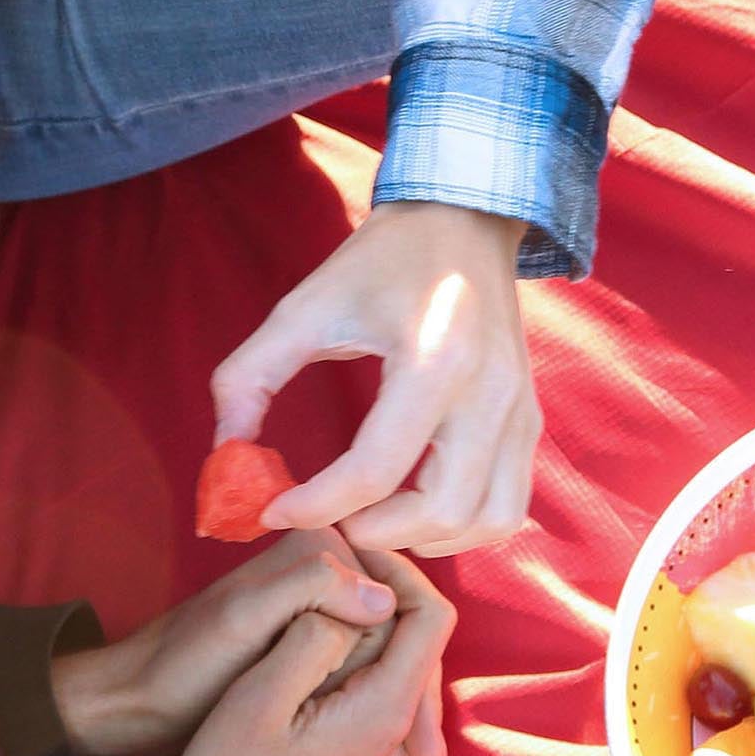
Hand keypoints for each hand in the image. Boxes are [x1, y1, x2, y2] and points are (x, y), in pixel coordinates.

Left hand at [49, 530, 395, 755]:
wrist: (137, 703)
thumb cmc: (182, 666)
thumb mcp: (241, 623)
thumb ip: (307, 590)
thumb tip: (385, 600)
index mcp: (319, 547)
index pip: (403, 595)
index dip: (423, 664)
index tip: (427, 732)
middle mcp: (328, 570)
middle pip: (401, 633)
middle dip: (421, 699)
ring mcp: (321, 611)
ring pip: (388, 658)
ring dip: (409, 715)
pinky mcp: (309, 645)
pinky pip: (365, 673)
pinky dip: (382, 715)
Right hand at [157, 552, 457, 755]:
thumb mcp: (256, 700)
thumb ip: (314, 637)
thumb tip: (360, 595)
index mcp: (385, 710)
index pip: (431, 615)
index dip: (396, 569)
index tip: (346, 550)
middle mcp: (404, 737)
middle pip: (419, 640)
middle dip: (378, 597)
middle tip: (320, 572)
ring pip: (400, 669)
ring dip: (365, 633)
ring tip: (309, 610)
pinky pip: (384, 701)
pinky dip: (358, 668)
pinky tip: (315, 660)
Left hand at [210, 202, 539, 555]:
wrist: (464, 219)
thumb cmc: (382, 260)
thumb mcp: (305, 305)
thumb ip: (250, 377)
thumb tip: (225, 455)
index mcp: (434, 360)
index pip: (376, 469)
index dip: (315, 505)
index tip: (272, 508)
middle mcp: (490, 393)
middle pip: (442, 510)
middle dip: (374, 531)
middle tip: (330, 516)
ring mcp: (519, 411)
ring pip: (486, 520)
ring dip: (424, 536)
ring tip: (373, 516)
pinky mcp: (529, 421)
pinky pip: (507, 505)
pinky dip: (461, 525)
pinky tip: (415, 506)